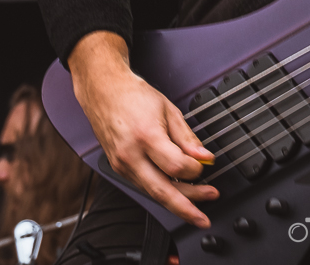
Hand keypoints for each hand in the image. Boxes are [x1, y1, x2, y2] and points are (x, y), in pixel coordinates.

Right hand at [67, 32, 217, 226]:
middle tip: (204, 217)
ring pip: (152, 194)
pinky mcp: (117, 169)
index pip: (176, 167)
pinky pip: (143, 186)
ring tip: (197, 203)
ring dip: (176, 202)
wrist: (103, 91)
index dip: (196, 170)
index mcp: (146, 136)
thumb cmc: (134, 96)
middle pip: (162, 192)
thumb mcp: (169, 110)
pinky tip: (176, 190)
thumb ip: (187, 138)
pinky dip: (161, 190)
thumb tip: (204, 158)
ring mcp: (121, 165)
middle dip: (186, 208)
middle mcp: (130, 155)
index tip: (205, 164)